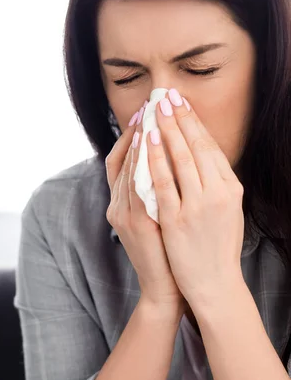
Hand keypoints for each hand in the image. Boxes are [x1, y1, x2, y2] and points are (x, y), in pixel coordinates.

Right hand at [105, 105, 186, 312]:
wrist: (166, 288)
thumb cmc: (167, 253)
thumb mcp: (158, 219)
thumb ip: (156, 194)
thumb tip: (169, 165)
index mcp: (122, 205)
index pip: (121, 162)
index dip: (130, 137)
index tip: (145, 114)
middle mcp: (117, 207)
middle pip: (121, 160)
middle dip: (134, 131)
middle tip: (148, 105)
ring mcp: (123, 215)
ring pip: (127, 169)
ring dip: (137, 140)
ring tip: (150, 116)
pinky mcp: (135, 223)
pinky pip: (135, 185)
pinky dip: (141, 162)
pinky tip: (151, 144)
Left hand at [146, 89, 244, 309]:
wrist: (213, 284)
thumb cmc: (217, 248)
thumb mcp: (226, 212)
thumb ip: (215, 186)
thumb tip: (201, 159)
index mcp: (231, 189)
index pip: (209, 147)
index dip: (195, 122)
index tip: (182, 103)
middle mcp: (218, 194)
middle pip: (195, 146)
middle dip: (179, 117)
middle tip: (166, 95)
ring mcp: (197, 206)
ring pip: (179, 159)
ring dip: (166, 130)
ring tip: (155, 109)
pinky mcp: (176, 220)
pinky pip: (162, 183)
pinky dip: (155, 159)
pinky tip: (148, 141)